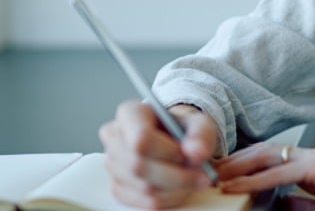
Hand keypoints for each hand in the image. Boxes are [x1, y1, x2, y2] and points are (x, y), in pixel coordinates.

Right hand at [99, 101, 219, 207]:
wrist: (175, 140)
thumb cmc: (182, 128)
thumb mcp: (199, 123)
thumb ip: (201, 134)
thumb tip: (196, 152)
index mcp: (130, 113)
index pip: (140, 138)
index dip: (168, 152)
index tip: (189, 155)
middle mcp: (114, 137)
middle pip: (139, 166)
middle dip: (177, 176)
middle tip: (202, 175)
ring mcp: (112, 163)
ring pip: (143, 188)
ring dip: (176, 189)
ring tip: (193, 179)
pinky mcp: (117, 186)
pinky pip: (143, 202)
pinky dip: (168, 199)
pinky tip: (180, 189)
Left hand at [216, 143, 314, 210]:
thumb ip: (300, 203)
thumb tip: (279, 203)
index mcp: (311, 166)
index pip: (270, 157)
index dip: (244, 163)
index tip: (221, 173)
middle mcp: (312, 157)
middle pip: (264, 151)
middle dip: (235, 160)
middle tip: (209, 170)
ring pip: (268, 155)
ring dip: (238, 166)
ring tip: (215, 176)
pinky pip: (281, 172)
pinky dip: (255, 179)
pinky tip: (235, 186)